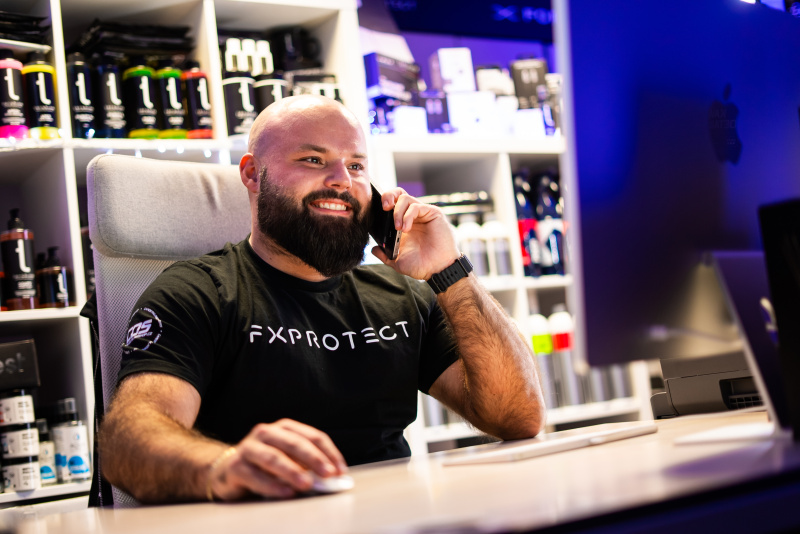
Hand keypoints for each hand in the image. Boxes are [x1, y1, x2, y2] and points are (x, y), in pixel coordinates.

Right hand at [208, 418, 346, 500]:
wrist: (226, 470)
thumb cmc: (265, 464)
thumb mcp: (288, 459)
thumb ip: (307, 465)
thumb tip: (332, 478)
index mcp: (284, 428)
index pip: (312, 436)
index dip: (329, 452)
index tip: (340, 470)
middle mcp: (265, 433)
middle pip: (294, 443)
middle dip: (314, 459)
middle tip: (328, 474)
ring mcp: (248, 448)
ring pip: (273, 458)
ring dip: (292, 471)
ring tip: (307, 484)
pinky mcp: (235, 467)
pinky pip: (255, 476)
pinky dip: (272, 485)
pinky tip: (286, 492)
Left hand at [372, 188, 460, 279]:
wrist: (437, 271)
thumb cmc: (421, 266)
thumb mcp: (397, 261)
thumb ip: (385, 255)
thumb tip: (373, 249)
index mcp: (404, 224)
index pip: (392, 204)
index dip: (384, 203)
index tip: (377, 212)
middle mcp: (413, 216)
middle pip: (398, 194)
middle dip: (388, 196)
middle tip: (384, 208)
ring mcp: (423, 214)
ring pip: (405, 198)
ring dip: (397, 211)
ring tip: (398, 228)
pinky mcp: (433, 213)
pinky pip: (416, 206)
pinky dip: (408, 216)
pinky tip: (406, 229)